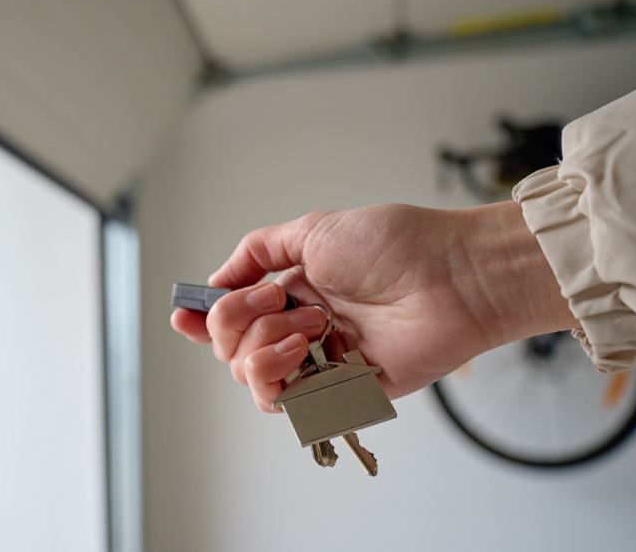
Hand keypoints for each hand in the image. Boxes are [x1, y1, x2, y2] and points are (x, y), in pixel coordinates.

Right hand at [171, 201, 577, 411]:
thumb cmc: (397, 245)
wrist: (452, 276)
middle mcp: (302, 331)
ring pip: (252, 380)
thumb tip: (216, 279)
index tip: (184, 316)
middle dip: (236, 323)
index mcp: (292, 293)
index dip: (202, 321)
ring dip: (262, 349)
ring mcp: (322, 364)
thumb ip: (257, 253)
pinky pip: (290, 404)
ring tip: (307, 325)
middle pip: (230, 349)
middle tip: (277, 300)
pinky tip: (306, 348)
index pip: (232, 317)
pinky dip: (282, 378)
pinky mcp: (345, 394)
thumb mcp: (312, 230)